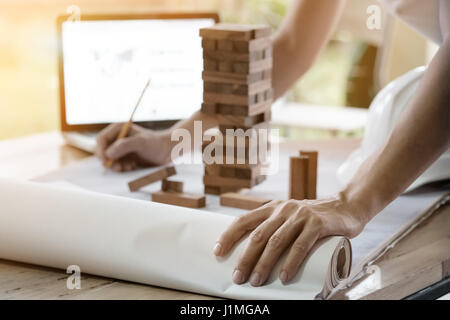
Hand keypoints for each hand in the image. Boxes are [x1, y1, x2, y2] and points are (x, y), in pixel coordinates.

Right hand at [96, 123, 171, 171]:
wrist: (169, 151)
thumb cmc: (156, 144)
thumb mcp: (140, 143)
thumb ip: (123, 146)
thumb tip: (108, 153)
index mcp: (119, 129)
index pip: (101, 139)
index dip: (101, 151)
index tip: (106, 161)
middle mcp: (118, 137)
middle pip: (103, 150)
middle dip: (109, 160)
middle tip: (118, 168)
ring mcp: (122, 147)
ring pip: (110, 158)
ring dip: (116, 165)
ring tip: (127, 167)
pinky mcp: (126, 156)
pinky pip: (117, 163)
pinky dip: (121, 167)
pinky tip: (131, 167)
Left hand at [213, 194, 366, 285]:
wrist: (348, 206)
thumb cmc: (315, 218)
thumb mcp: (291, 218)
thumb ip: (276, 229)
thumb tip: (255, 255)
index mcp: (272, 208)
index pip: (244, 220)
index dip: (228, 236)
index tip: (217, 252)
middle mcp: (283, 209)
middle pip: (258, 235)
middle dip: (245, 258)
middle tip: (237, 277)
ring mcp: (300, 215)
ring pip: (276, 242)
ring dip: (264, 264)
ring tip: (256, 281)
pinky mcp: (318, 224)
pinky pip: (301, 245)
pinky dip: (291, 262)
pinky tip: (284, 276)